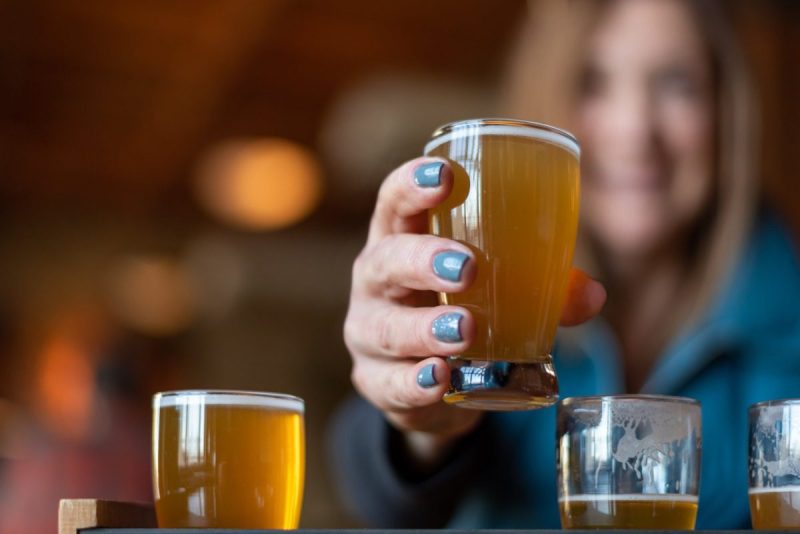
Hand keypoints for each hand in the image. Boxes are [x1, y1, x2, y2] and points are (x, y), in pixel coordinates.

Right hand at [344, 158, 605, 461]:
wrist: (427, 381)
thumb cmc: (460, 309)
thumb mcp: (493, 288)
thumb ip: (541, 286)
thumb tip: (593, 294)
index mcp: (401, 240)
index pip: (394, 202)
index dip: (413, 184)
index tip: (445, 175)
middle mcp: (376, 282)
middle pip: (384, 261)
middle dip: (421, 260)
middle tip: (467, 268)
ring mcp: (369, 333)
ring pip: (385, 327)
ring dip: (424, 328)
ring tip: (466, 330)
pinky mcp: (375, 382)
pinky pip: (390, 383)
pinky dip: (415, 382)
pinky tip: (440, 378)